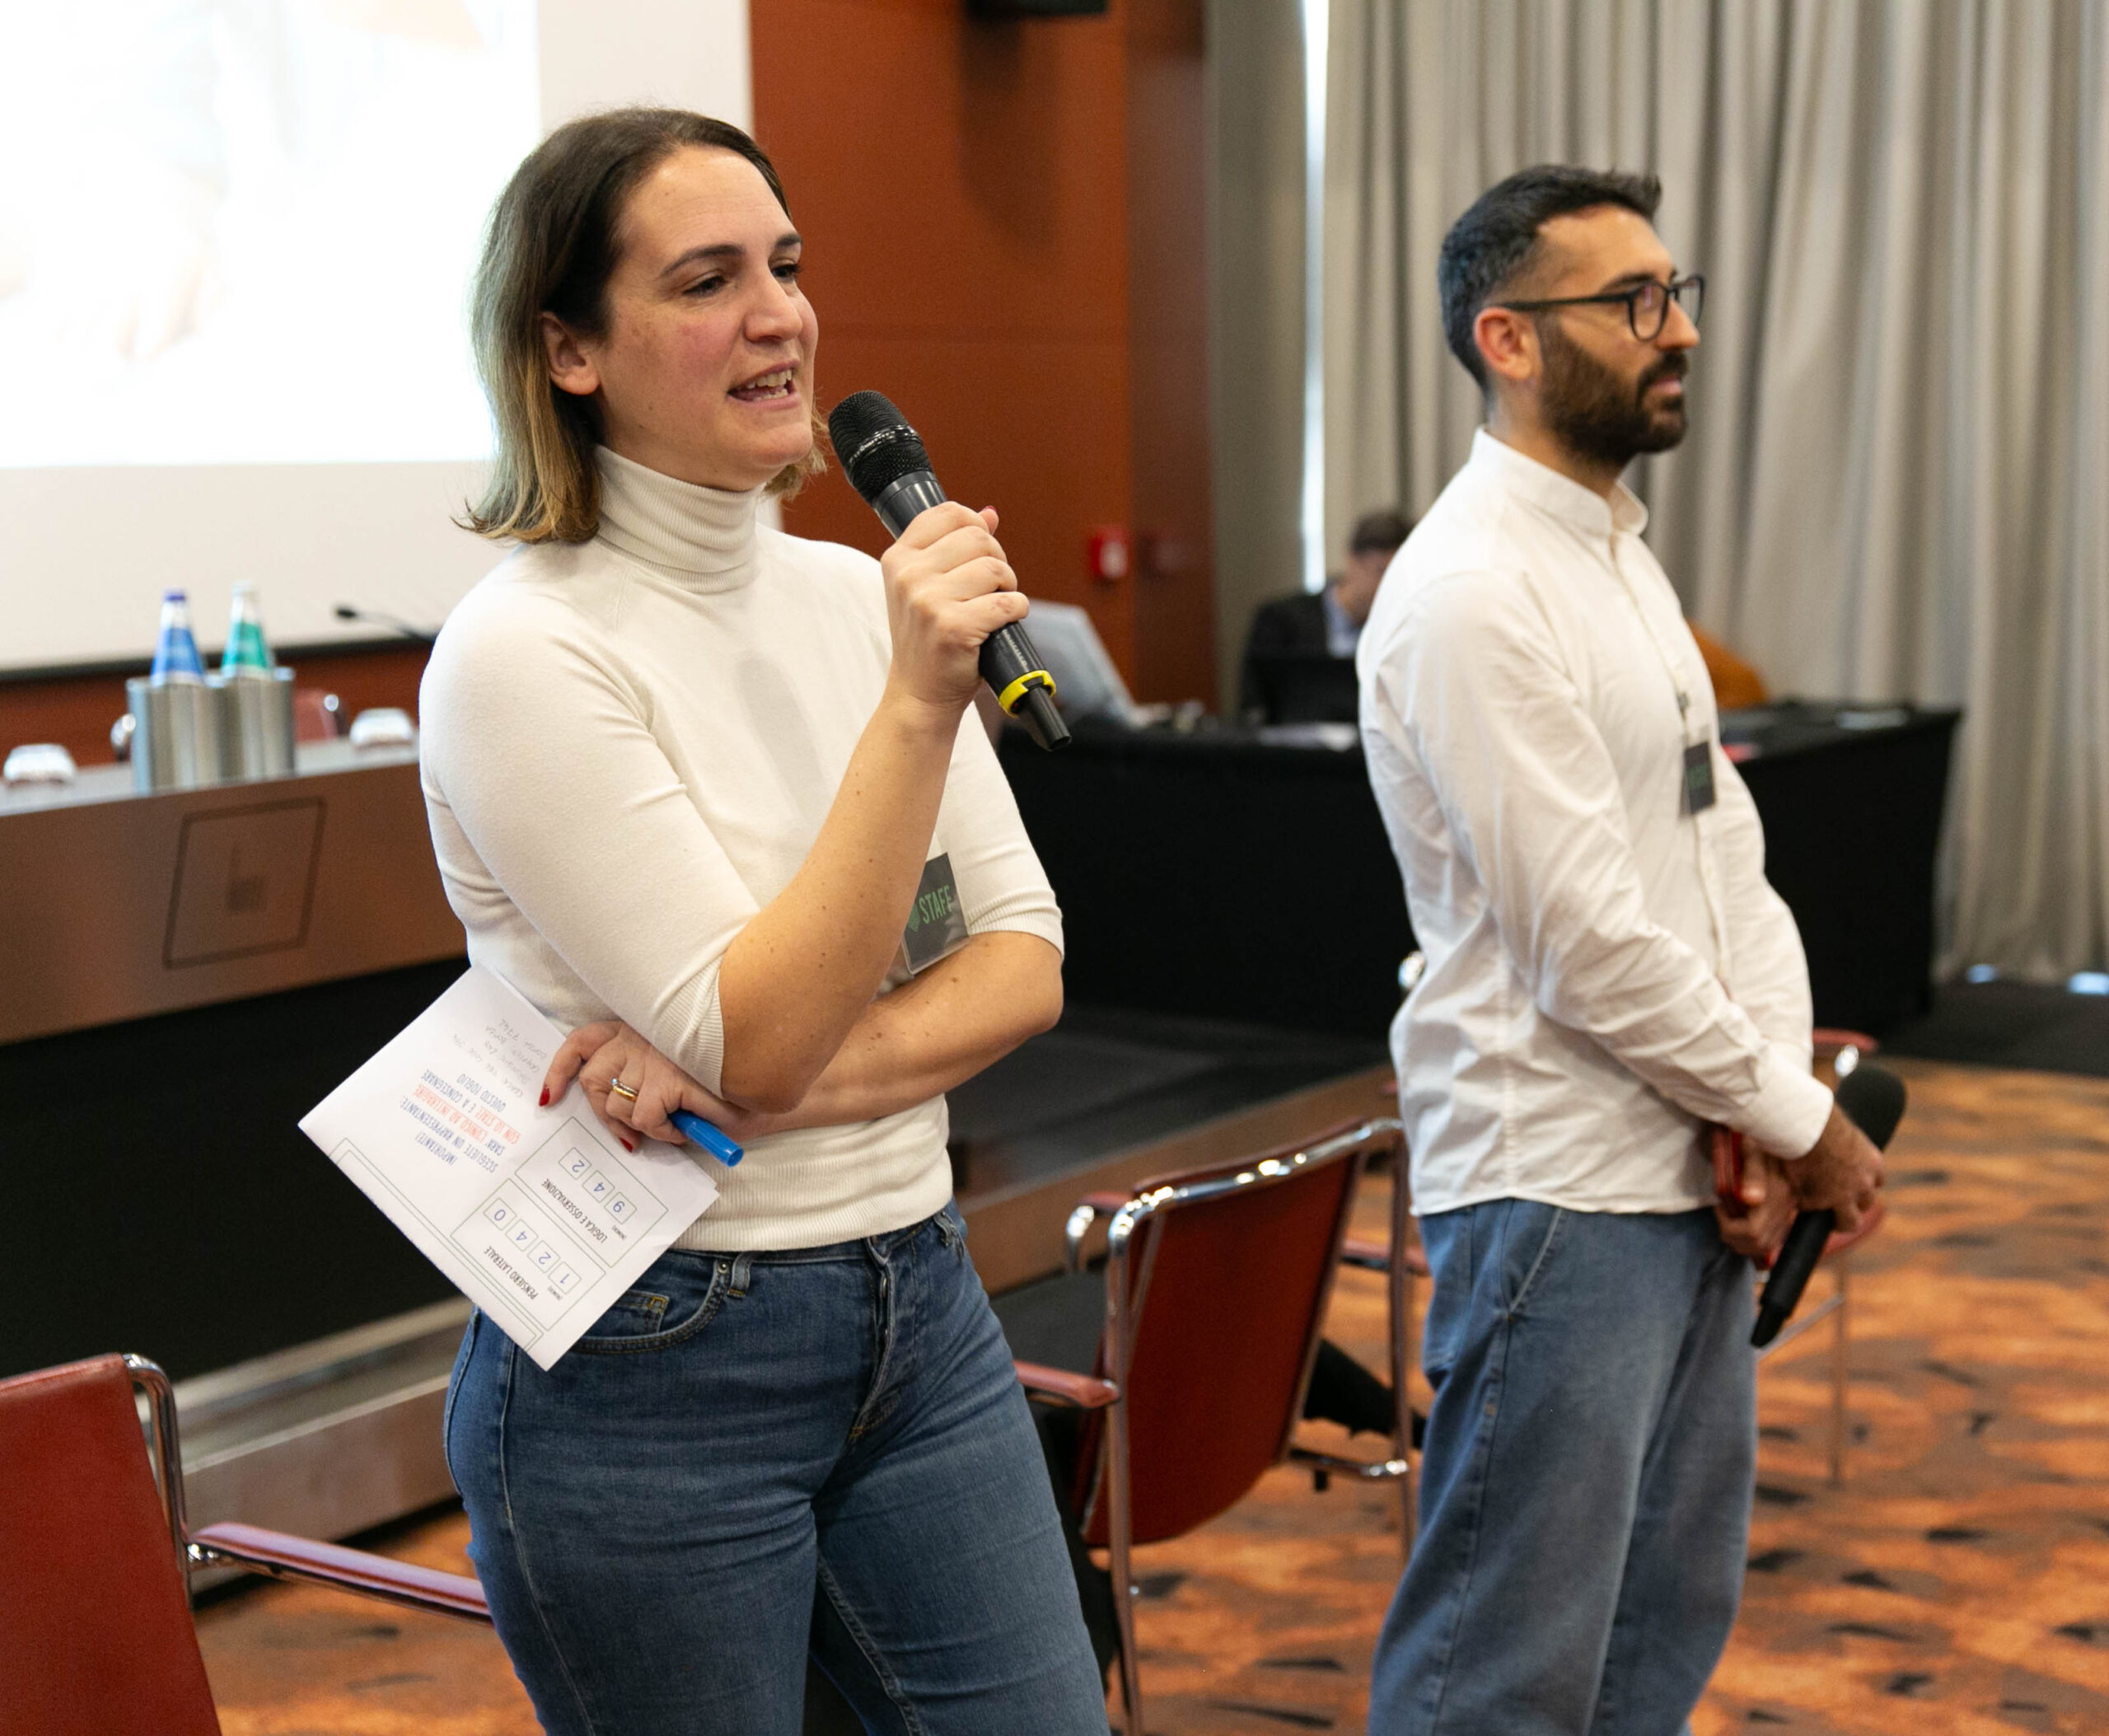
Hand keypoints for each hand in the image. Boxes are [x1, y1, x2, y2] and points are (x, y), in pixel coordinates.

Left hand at [541, 1021, 784, 1151]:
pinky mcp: (667, 1077)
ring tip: (670, 1124)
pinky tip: (684, 1128)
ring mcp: (652, 1056)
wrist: (769, 1072)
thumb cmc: (726, 1077)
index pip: (582, 1042)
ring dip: (639, 1126)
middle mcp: (639, 1035)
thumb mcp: (675, 1070)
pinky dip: (662, 1132)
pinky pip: (645, 1120)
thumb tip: (614, 1114)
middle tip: (631, 1136)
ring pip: (616, 1106)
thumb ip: (643, 1079)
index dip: (560, 1071)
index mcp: (638, 1026)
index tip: (549, 1097)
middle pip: (591, 1081)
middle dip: (605, 1115)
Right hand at [878, 502, 1027, 712]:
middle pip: (979, 538)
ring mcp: (928, 601)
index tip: (981, 551)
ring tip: (995, 606)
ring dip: (1008, 587)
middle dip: (997, 560)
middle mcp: (908, 576)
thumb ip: (953, 547)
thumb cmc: (928, 640)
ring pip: (995, 568)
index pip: (949, 513)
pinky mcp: (953, 627)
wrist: (919, 693)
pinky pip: (1007, 603)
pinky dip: (1016, 611)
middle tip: (993, 587)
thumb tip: (989, 514)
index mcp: (898, 559)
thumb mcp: (927, 587)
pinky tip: (1004, 622)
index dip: (976, 526)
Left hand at [1712, 1131, 1795, 1263]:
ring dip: (1742, 1242)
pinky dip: (1753, 1241)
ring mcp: (1787, 1214)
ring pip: (1765, 1247)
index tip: (1719, 1208)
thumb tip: (1750, 1199)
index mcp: (1778, 1196)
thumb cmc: (1761, 1141)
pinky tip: (1742, 1225)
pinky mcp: (1787, 1215)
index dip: (1729, 1226)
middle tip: (1721, 1216)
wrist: (1786, 1137)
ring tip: (1729, 1222)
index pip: (1753, 1231)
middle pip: (1758, 1244)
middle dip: (1733, 1237)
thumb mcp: (1754, 1150)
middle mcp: (1785, 1209)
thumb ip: (1754, 1174)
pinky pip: (1772, 1240)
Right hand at [1781, 1101, 1885, 1232]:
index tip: (1852, 1184)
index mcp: (1872, 1162)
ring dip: (1839, 1220)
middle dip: (1853, 1203)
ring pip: (1851, 1221)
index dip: (1863, 1183)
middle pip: (1867, 1202)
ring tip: (1824, 1220)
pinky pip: (1816, 1215)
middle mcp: (1863, 1182)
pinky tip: (1796, 1204)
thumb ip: (1841, 1142)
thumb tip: (1834, 1131)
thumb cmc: (1819, 1118)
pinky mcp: (1820, 1202)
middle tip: (1837, 1202)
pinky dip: (1807, 1210)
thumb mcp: (1840, 1130)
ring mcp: (1843, 1196)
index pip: (1876, 1180)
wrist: (1806, 1126)